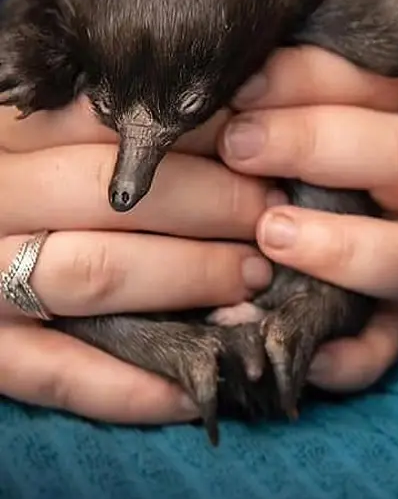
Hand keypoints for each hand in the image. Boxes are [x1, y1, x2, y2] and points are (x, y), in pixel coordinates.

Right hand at [0, 99, 275, 425]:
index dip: (198, 136)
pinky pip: (60, 376)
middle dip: (213, 204)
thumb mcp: (45, 132)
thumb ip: (107, 121)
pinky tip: (195, 388)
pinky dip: (132, 387)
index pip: (115, 123)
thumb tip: (230, 110)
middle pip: (118, 196)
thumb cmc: (24, 177)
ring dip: (190, 276)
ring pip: (97, 273)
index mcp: (10, 136)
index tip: (259, 146)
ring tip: (255, 277)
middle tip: (272, 210)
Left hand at [217, 44, 397, 393]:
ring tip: (269, 234)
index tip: (237, 87)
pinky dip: (348, 356)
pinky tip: (297, 350)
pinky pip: (385, 347)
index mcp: (387, 114)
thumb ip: (258, 81)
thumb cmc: (250, 144)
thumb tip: (224, 65)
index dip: (310, 81)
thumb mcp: (258, 101)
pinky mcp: (383, 321)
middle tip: (239, 147)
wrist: (255, 216)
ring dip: (346, 245)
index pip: (374, 84)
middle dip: (320, 145)